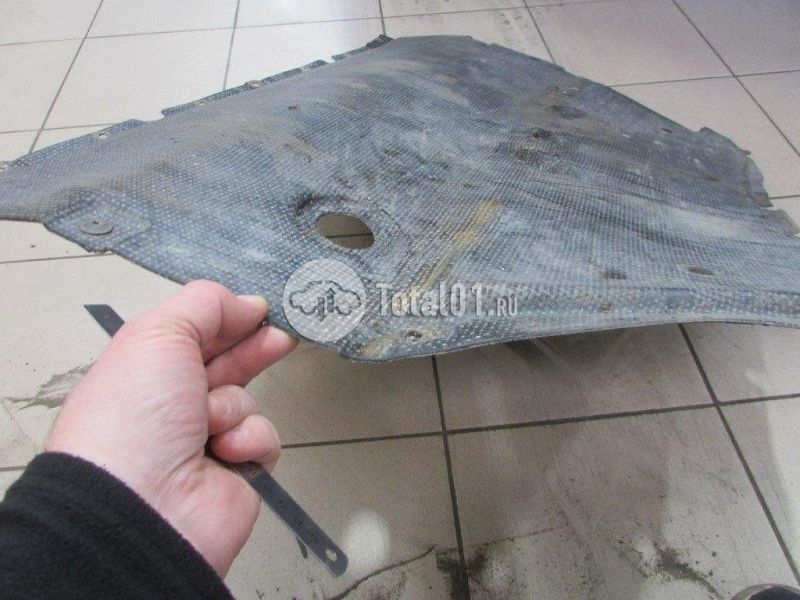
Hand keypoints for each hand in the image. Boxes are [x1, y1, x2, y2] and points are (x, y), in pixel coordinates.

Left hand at [46, 280, 297, 575]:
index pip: (194, 336)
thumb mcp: (159, 334)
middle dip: (253, 349)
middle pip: (227, 365)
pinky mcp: (234, 471)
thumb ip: (205, 305)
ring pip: (248, 402)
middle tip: (278, 338)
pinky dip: (249, 440)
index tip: (257, 310)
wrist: (141, 506)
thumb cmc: (129, 423)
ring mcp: (203, 442)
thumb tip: (247, 304)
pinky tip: (226, 450)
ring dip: (234, 405)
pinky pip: (264, 439)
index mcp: (143, 373)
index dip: (227, 320)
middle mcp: (171, 408)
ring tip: (210, 422)